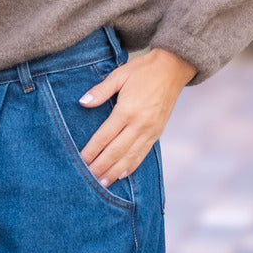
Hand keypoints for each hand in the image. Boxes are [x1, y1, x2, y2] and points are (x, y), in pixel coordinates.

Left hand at [79, 48, 194, 187]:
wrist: (172, 68)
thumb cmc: (143, 70)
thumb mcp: (119, 75)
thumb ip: (100, 90)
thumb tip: (82, 102)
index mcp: (128, 110)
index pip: (105, 136)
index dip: (92, 150)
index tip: (80, 161)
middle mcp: (140, 124)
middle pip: (116, 151)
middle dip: (100, 166)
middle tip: (86, 179)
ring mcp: (151, 130)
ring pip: (129, 157)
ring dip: (114, 171)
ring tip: (102, 183)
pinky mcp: (158, 133)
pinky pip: (143, 154)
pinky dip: (132, 166)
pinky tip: (122, 174)